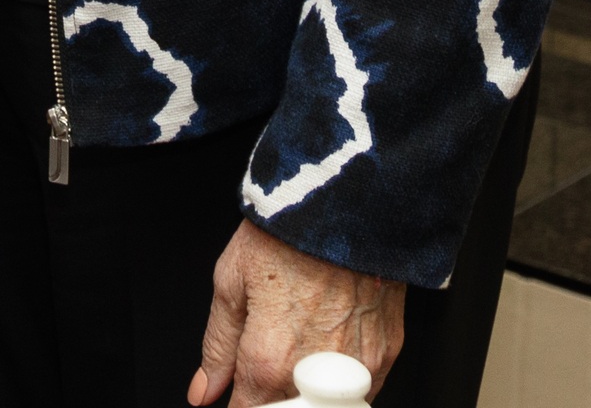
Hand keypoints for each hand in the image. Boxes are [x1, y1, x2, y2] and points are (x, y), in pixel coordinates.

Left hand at [191, 221, 402, 406]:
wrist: (349, 202)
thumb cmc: (288, 232)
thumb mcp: (231, 280)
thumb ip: (218, 346)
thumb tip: (203, 392)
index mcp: (269, 358)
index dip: (237, 404)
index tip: (235, 390)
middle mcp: (315, 373)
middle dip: (271, 399)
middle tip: (265, 365)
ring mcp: (356, 368)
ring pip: (324, 407)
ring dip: (307, 394)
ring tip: (298, 353)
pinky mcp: (387, 354)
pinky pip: (361, 390)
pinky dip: (340, 382)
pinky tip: (328, 350)